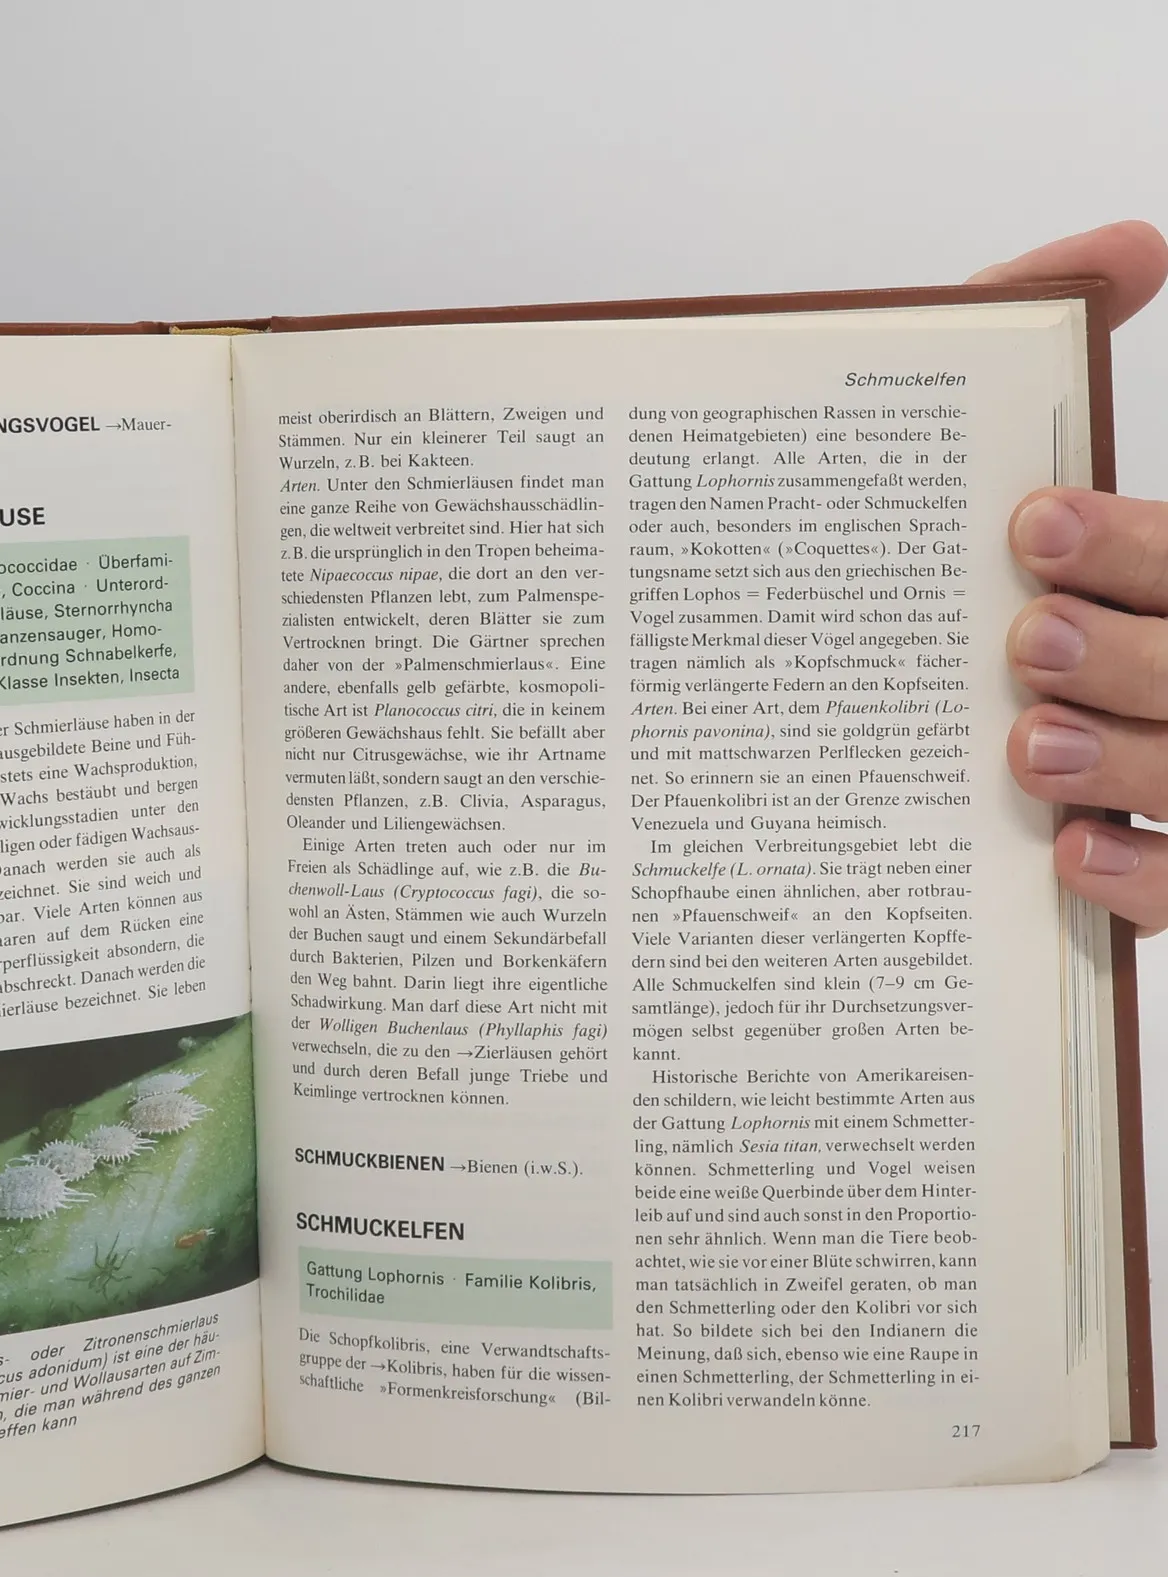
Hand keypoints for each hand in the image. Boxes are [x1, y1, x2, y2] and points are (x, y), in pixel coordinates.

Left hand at [970, 222, 1167, 929]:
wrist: (886, 682)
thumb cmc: (952, 549)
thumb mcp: (976, 445)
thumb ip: (1043, 328)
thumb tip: (1126, 246)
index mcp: (1165, 573)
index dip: (1133, 546)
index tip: (1030, 528)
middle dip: (1136, 654)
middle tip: (1028, 643)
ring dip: (1131, 763)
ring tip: (1031, 749)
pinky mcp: (1163, 866)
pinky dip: (1141, 879)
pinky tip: (1068, 854)